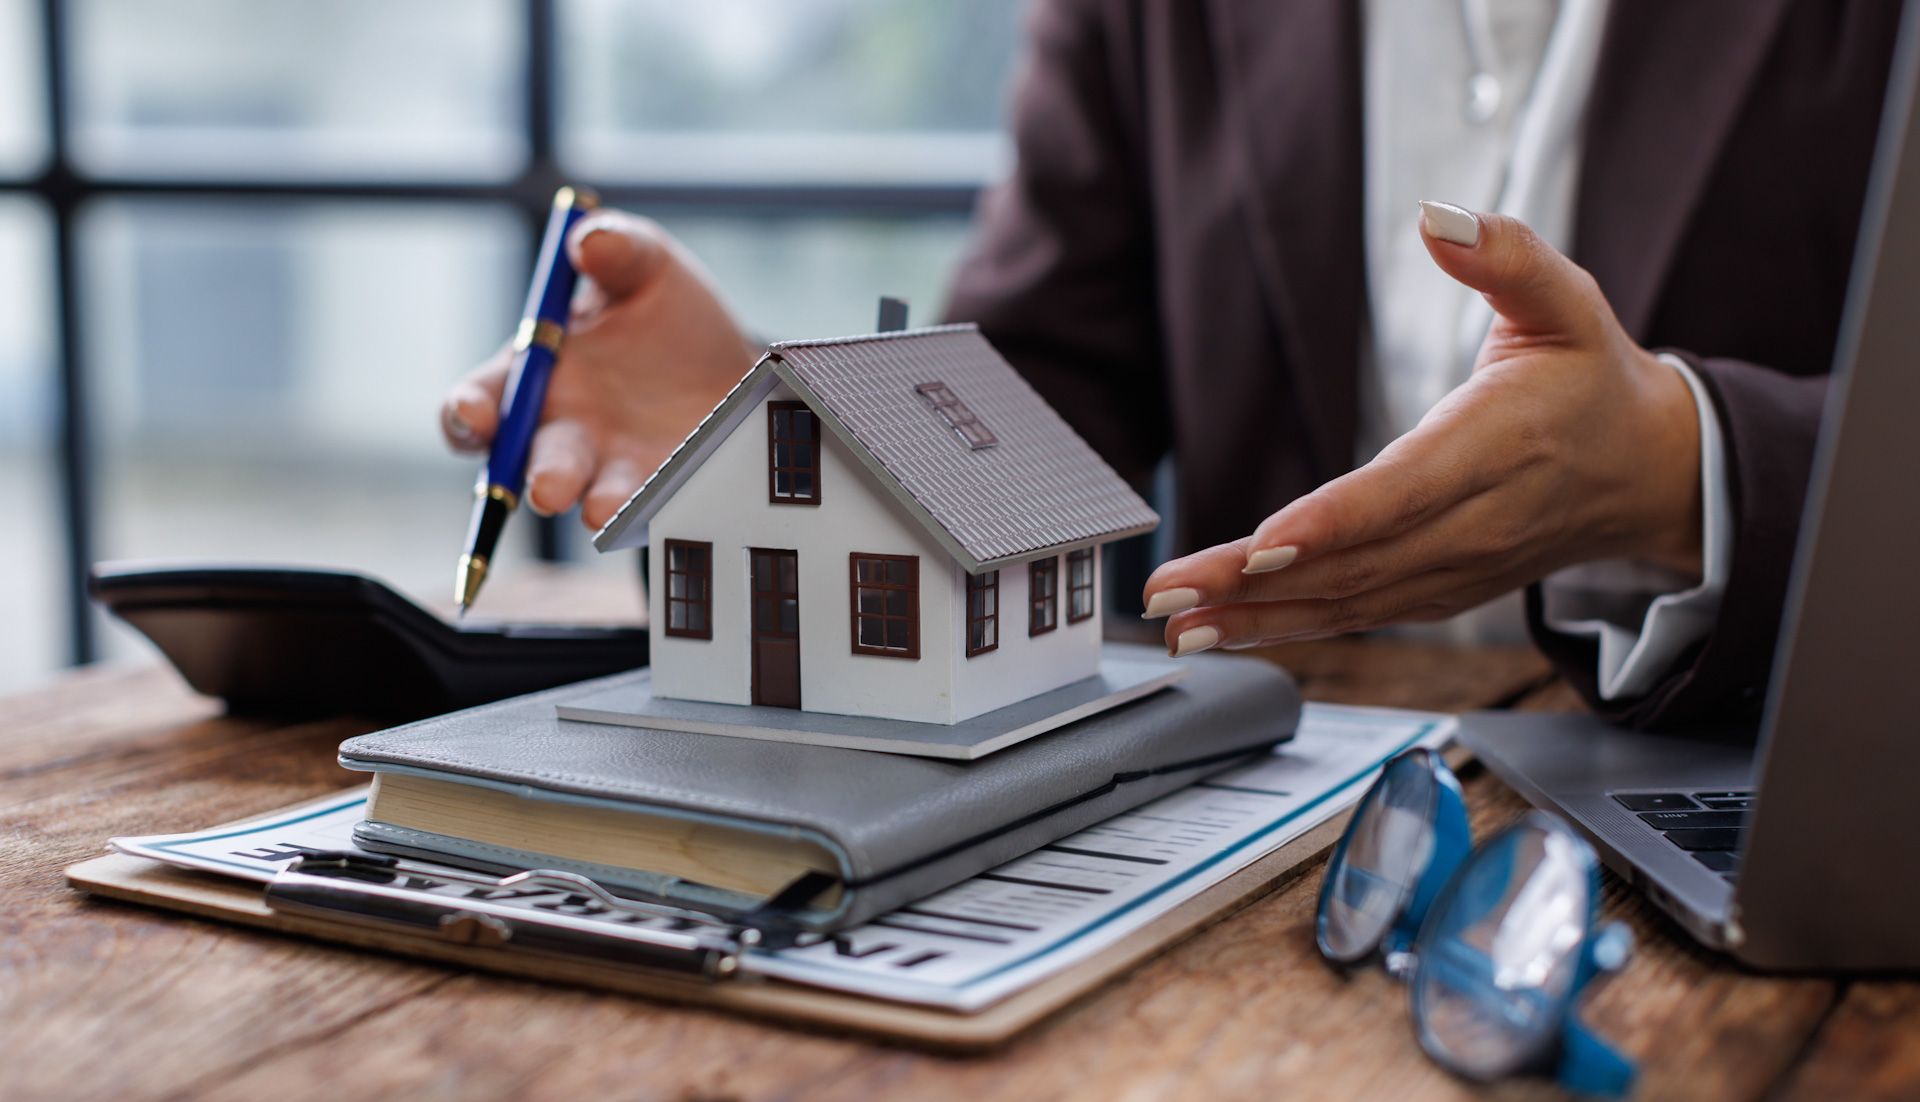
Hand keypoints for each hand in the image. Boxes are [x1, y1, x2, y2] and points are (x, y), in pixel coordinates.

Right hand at [440, 210, 758, 528]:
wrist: (736, 361)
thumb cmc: (667, 310)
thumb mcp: (648, 265)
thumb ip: (618, 248)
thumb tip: (589, 240)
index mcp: (535, 374)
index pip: (480, 402)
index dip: (467, 413)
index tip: (476, 415)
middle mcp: (560, 430)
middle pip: (526, 464)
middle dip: (534, 475)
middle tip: (547, 488)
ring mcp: (607, 469)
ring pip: (585, 495)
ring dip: (591, 503)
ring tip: (601, 509)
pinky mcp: (657, 494)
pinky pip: (647, 509)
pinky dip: (649, 510)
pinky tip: (660, 506)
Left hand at [1142, 201, 1702, 655]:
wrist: (1650, 470)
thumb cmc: (1591, 377)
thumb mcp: (1567, 298)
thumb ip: (1506, 254)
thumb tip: (1441, 216)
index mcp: (1498, 446)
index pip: (1404, 492)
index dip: (1333, 522)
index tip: (1264, 544)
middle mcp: (1474, 522)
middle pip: (1355, 560)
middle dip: (1256, 582)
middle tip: (1173, 592)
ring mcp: (1456, 568)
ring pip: (1348, 600)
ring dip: (1258, 616)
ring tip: (1179, 621)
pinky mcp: (1439, 591)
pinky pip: (1358, 615)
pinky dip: (1289, 627)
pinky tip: (1226, 629)